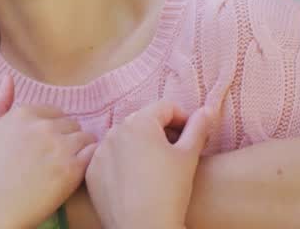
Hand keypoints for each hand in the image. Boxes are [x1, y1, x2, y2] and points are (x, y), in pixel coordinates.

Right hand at [0, 76, 96, 228]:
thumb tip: (7, 77)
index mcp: (23, 113)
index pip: (53, 112)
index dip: (51, 128)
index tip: (45, 145)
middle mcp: (43, 126)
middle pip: (70, 124)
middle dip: (66, 137)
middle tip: (56, 157)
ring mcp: (59, 147)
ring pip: (84, 138)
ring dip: (80, 148)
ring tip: (67, 165)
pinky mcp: (71, 170)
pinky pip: (92, 154)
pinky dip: (89, 160)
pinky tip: (77, 172)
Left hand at [85, 90, 225, 228]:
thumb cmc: (170, 191)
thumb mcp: (189, 156)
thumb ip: (198, 127)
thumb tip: (207, 109)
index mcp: (140, 122)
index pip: (165, 107)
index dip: (183, 118)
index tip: (191, 135)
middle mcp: (114, 131)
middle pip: (143, 121)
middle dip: (160, 130)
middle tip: (175, 151)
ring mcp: (99, 151)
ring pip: (123, 139)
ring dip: (139, 145)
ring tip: (155, 166)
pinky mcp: (91, 171)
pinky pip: (108, 158)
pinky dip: (121, 162)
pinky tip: (135, 179)